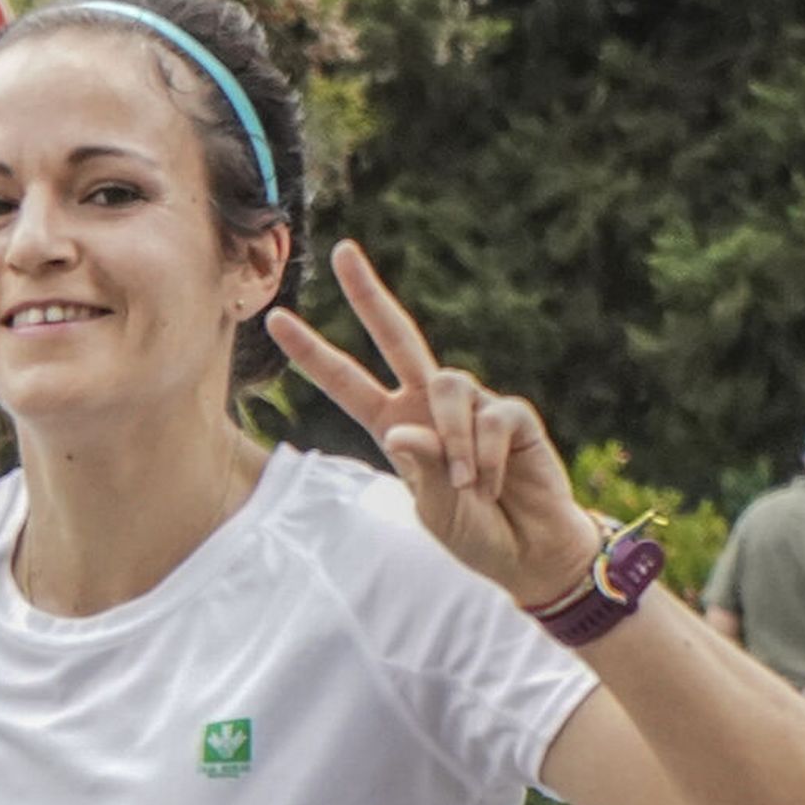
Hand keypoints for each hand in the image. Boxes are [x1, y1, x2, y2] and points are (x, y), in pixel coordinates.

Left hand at [267, 242, 599, 608]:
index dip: (313, 354)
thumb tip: (401, 429)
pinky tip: (494, 485)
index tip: (276, 320)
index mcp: (395, 426)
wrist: (529, 552)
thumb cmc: (474, 533)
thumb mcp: (433, 511)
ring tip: (467, 485)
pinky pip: (491, 418)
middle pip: (397, 336)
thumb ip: (418, 471)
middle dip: (368, 295)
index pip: (347, 383)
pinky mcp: (511, 414)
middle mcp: (429, 405)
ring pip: (448, 386)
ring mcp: (472, 404)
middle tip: (342, 252)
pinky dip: (487, 457)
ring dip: (454, 440)